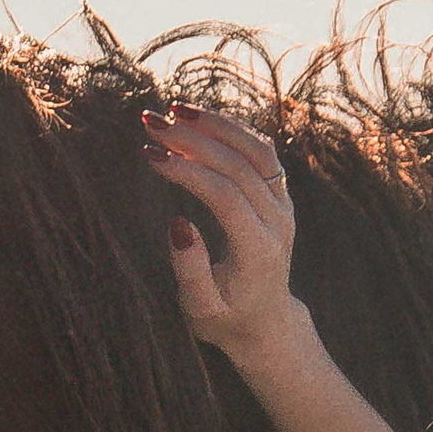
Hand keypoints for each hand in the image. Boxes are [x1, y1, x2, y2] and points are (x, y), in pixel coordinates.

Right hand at [143, 105, 317, 384]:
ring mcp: (283, 205)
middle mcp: (278, 222)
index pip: (225, 196)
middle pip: (239, 167)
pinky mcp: (280, 195)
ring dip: (216, 125)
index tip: (150, 154)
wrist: (265, 322)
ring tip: (174, 109)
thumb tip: (178, 223)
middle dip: (193, 140)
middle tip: (150, 122)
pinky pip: (261, 153)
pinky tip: (198, 120)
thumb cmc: (224, 318)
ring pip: (256, 151)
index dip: (188, 172)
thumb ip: (190, 272)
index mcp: (258, 250)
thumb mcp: (201, 309)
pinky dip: (231, 131)